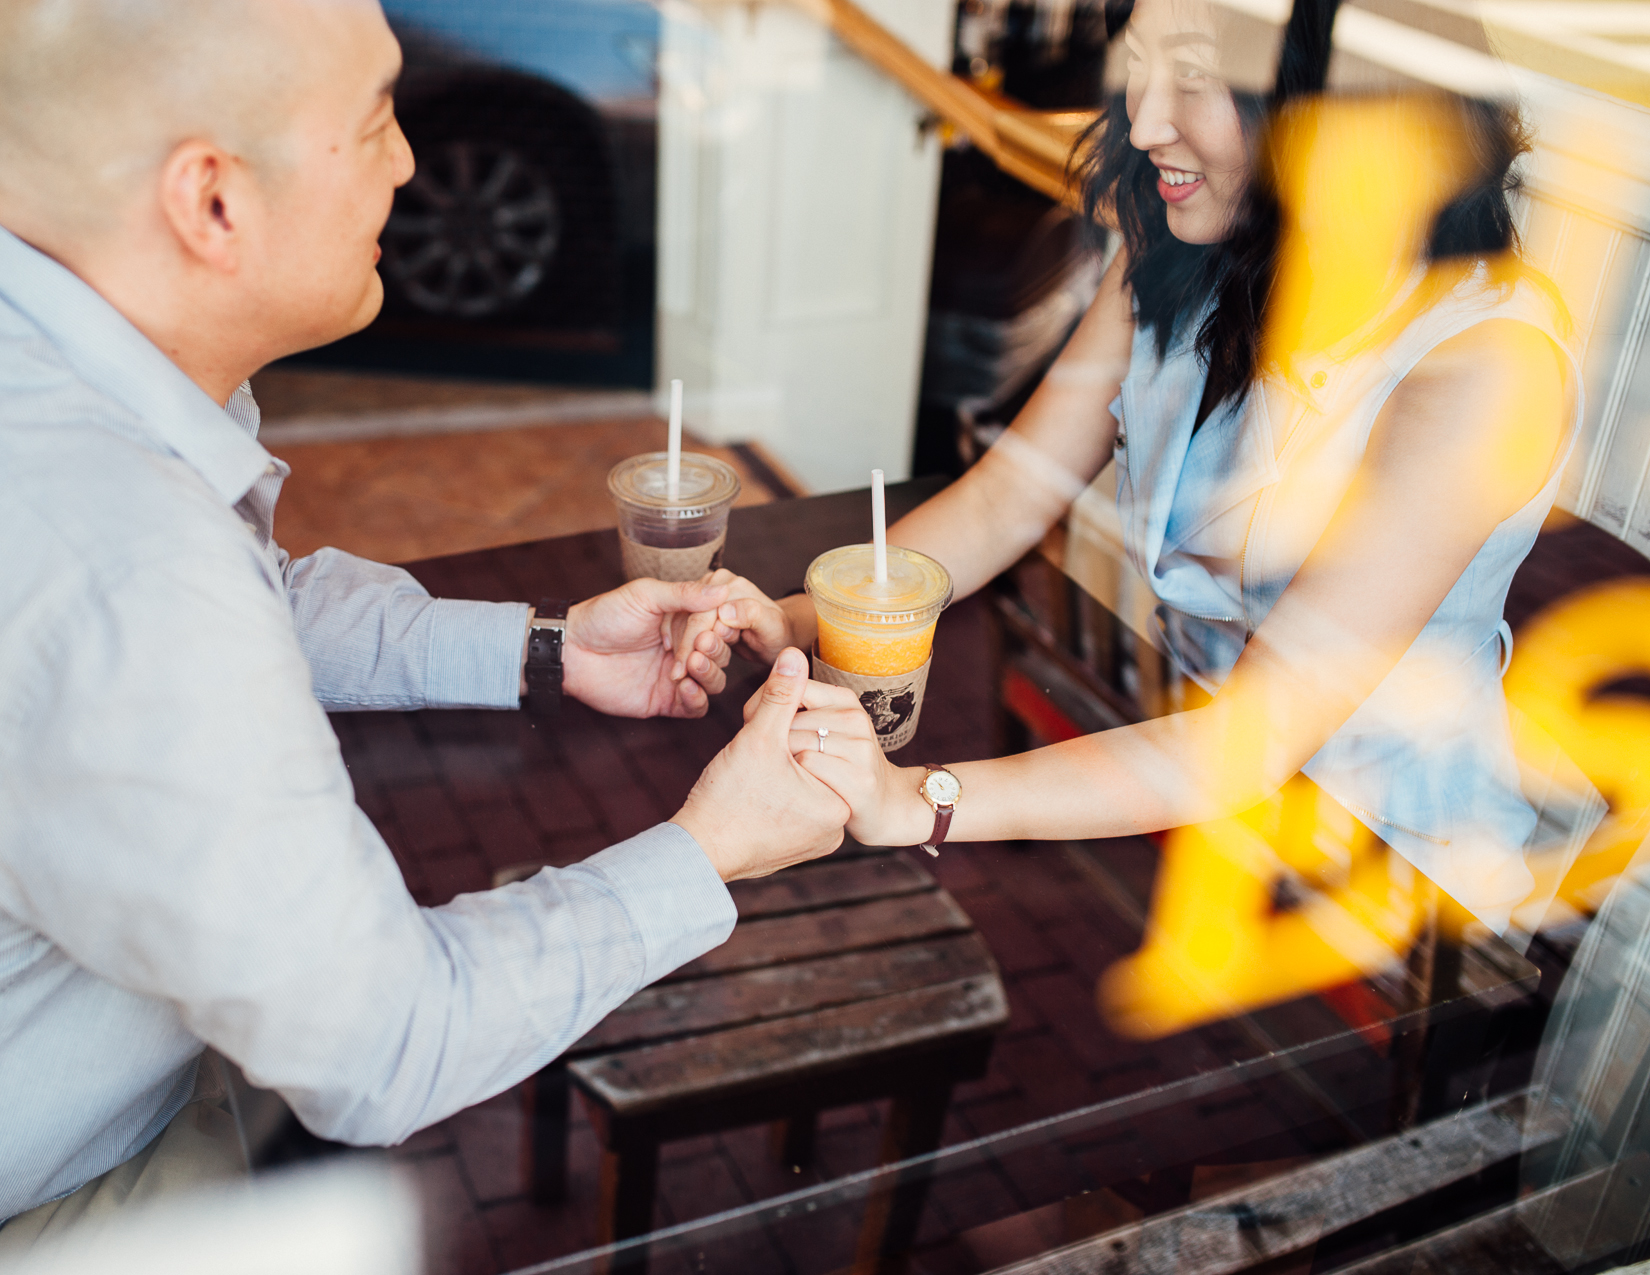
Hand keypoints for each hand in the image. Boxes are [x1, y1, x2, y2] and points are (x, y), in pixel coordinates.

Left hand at [558, 578, 735, 718]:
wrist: (572, 651)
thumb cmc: (605, 616)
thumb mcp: (645, 596)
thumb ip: (684, 594)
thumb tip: (723, 591)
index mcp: (684, 620)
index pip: (718, 624)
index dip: (723, 626)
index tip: (718, 625)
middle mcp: (685, 647)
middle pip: (720, 654)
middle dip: (716, 651)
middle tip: (701, 645)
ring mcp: (677, 675)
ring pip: (714, 681)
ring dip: (710, 673)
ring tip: (692, 664)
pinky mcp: (666, 701)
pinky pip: (696, 707)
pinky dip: (697, 699)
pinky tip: (685, 687)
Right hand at [674, 649, 849, 879]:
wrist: (696, 853)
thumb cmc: (726, 800)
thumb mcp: (757, 738)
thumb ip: (780, 695)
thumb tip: (795, 654)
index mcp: (839, 802)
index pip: (815, 742)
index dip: (779, 734)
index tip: (755, 752)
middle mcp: (836, 828)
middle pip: (809, 765)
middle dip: (777, 755)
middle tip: (748, 769)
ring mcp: (817, 842)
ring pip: (798, 784)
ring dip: (774, 773)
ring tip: (746, 783)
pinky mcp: (796, 848)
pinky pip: (789, 808)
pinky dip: (771, 797)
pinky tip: (749, 799)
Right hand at [680, 573, 816, 666]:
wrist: (777, 635)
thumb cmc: (778, 634)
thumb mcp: (771, 627)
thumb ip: (752, 615)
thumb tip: (725, 611)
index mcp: (731, 585)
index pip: (702, 615)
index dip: (691, 643)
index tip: (682, 670)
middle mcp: (715, 584)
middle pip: (689, 618)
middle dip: (683, 648)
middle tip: (676, 676)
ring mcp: (705, 594)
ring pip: (682, 622)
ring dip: (678, 648)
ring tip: (677, 674)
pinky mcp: (700, 606)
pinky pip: (682, 624)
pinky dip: (678, 643)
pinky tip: (678, 663)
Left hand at [745, 680, 930, 847]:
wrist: (886, 804)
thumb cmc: (842, 764)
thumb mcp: (825, 727)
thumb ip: (796, 706)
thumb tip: (765, 684)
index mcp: (845, 700)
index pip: (793, 687)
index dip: (768, 707)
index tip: (761, 727)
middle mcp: (855, 718)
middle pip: (788, 718)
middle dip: (769, 737)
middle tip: (772, 759)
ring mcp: (860, 748)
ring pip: (794, 742)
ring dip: (781, 760)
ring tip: (786, 774)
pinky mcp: (859, 779)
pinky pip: (807, 766)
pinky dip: (797, 778)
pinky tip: (803, 788)